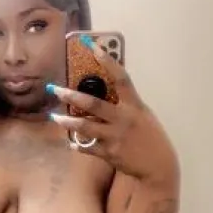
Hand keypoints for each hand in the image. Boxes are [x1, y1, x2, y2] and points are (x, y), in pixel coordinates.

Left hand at [46, 44, 178, 187]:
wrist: (157, 165)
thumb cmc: (150, 137)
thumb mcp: (142, 115)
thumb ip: (125, 105)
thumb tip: (105, 93)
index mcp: (134, 106)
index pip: (121, 78)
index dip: (108, 62)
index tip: (93, 47)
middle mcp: (123, 119)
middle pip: (94, 104)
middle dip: (72, 96)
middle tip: (55, 90)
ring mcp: (115, 137)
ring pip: (85, 127)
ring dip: (67, 122)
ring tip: (54, 118)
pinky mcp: (109, 153)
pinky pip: (87, 147)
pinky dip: (77, 144)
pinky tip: (71, 142)